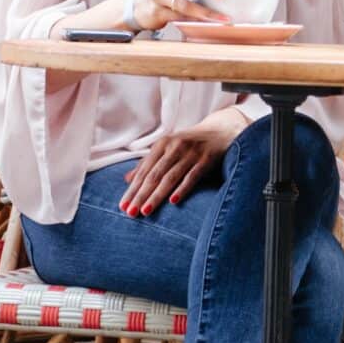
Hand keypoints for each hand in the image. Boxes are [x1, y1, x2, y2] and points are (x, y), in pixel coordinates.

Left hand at [120, 115, 242, 214]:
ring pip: (170, 177)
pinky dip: (182, 188)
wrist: (221, 130)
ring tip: (145, 211)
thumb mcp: (168, 149)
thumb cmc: (190, 144)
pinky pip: (192, 176)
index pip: (144, 171)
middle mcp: (174, 147)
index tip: (122, 206)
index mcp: (162, 145)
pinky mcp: (206, 159)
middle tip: (130, 212)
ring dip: (156, 195)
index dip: (132, 189)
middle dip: (140, 195)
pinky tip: (173, 201)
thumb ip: (149, 163)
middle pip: (154, 175)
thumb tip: (127, 180)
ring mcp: (191, 153)